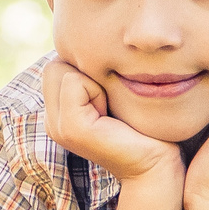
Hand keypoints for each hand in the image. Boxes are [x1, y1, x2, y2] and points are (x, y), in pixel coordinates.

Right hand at [40, 58, 182, 194]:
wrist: (156, 166)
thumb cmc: (142, 128)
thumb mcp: (111, 95)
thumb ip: (91, 77)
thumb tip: (90, 43)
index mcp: (58, 114)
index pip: (56, 65)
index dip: (86, 73)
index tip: (109, 100)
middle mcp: (52, 121)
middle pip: (55, 65)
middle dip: (86, 75)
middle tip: (110, 104)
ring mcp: (57, 127)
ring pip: (62, 69)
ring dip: (93, 82)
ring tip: (110, 110)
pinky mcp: (71, 128)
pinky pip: (74, 82)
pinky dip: (97, 91)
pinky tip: (111, 116)